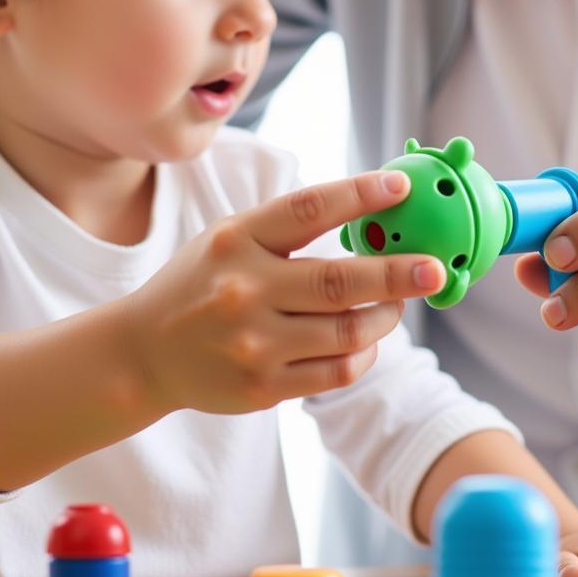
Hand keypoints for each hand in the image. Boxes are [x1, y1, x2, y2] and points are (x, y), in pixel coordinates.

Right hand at [125, 170, 445, 413]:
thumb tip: (372, 215)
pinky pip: (336, 372)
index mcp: (237, 240)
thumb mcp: (229, 239)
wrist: (143, 352)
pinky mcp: (263, 387)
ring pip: (348, 331)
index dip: (360, 195)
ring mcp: (253, 343)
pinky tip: (366, 339)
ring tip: (397, 304)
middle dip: (398, 274)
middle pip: (340, 280)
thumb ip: (287, 228)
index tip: (401, 189)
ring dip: (386, 316)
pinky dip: (363, 354)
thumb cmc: (199, 284)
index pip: (308, 209)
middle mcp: (244, 290)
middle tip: (434, 269)